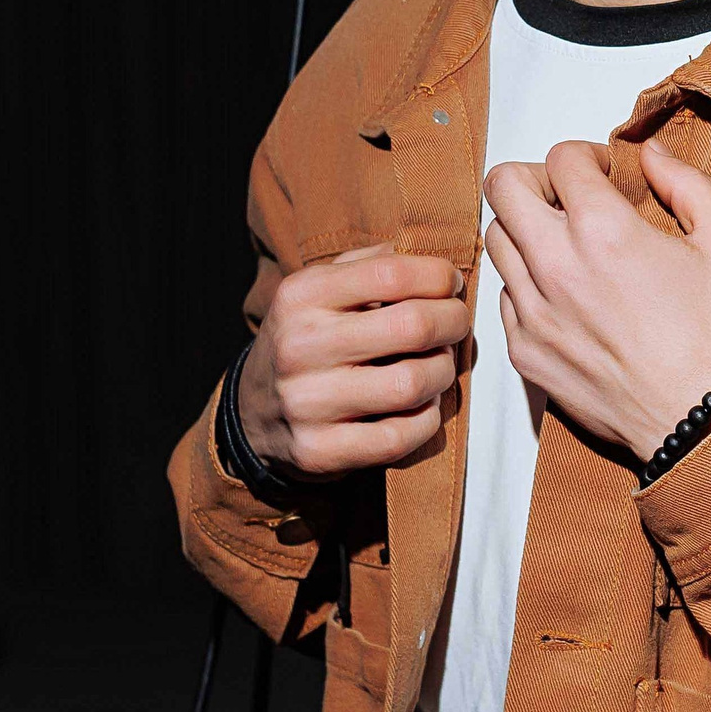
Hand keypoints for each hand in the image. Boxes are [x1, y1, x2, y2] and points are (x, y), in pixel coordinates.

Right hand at [238, 244, 469, 476]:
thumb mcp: (319, 291)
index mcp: (302, 296)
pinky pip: (400, 436)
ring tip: (437, 367)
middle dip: (454, 322)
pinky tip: (421, 407)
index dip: (439, 277)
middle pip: (414, 326)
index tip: (450, 285)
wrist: (254, 413)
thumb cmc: (308, 342)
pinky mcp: (319, 450)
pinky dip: (426, 420)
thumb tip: (432, 262)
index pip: (392, 273)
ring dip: (442, 373)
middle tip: (456, 325)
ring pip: (412, 383)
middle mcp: (301, 346)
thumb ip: (370, 265)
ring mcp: (307, 402)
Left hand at [482, 138, 710, 462]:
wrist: (700, 423)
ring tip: (566, 248)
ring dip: (525, 231)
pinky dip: (526, 286)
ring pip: (495, 241)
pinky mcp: (524, 352)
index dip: (587, 156)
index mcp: (604, 231)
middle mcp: (555, 266)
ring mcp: (533, 312)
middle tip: (568, 199)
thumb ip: (688, 183)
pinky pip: (503, 298)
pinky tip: (566, 298)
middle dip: (534, 179)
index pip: (560, 157)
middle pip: (502, 186)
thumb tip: (651, 153)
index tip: (607, 177)